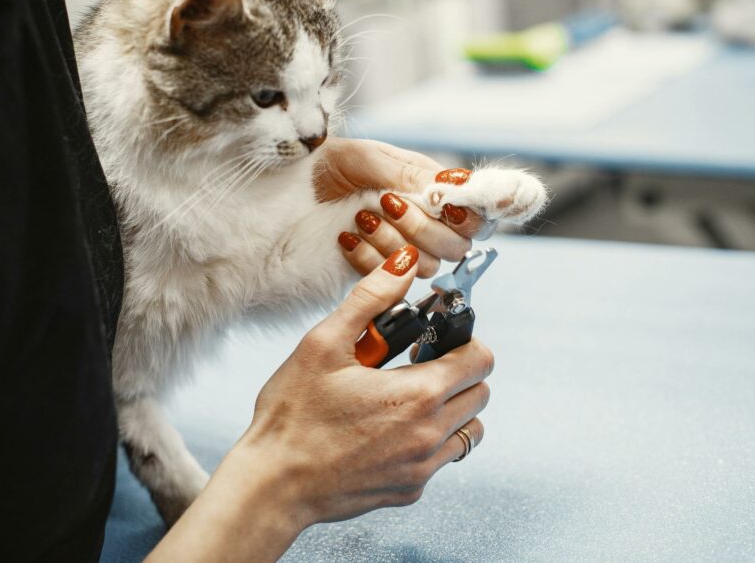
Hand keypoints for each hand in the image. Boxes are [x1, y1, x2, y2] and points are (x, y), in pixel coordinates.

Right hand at [152, 245, 493, 561]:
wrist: (273, 485)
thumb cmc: (293, 416)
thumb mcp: (324, 343)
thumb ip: (370, 298)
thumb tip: (403, 264)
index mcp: (417, 394)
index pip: (480, 359)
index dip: (463, 339)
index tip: (436, 337)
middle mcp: (430, 434)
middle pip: (481, 393)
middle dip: (459, 371)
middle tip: (417, 363)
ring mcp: (422, 466)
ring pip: (470, 429)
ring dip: (452, 408)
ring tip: (407, 397)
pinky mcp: (411, 489)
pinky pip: (442, 458)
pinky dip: (431, 439)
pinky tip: (390, 428)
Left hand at [316, 138, 486, 277]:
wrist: (291, 189)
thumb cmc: (330, 163)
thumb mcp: (369, 157)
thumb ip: (412, 175)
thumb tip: (454, 188)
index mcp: (431, 190)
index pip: (473, 215)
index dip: (466, 217)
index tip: (442, 206)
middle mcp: (424, 222)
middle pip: (455, 246)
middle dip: (421, 227)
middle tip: (387, 203)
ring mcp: (402, 249)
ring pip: (424, 265)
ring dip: (391, 241)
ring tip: (361, 217)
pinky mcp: (378, 272)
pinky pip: (389, 280)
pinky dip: (368, 258)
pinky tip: (347, 238)